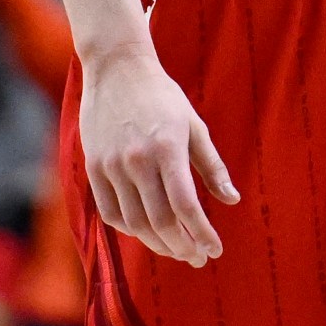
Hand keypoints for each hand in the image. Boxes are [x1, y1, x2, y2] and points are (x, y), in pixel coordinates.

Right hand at [78, 46, 238, 267]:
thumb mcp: (194, 125)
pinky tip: (146, 233)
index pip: (186, 206)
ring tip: (176, 249)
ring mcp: (111, 165)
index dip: (202, 233)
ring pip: (135, 222)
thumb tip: (232, 200)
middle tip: (197, 257)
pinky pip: (111, 212)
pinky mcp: (93, 168)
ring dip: (158, 244)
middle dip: (182, 246)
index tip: (214, 250)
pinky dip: (129, 229)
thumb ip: (212, 165)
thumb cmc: (162, 95)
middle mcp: (137, 160)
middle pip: (160, 221)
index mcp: (167, 148)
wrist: (116, 67)